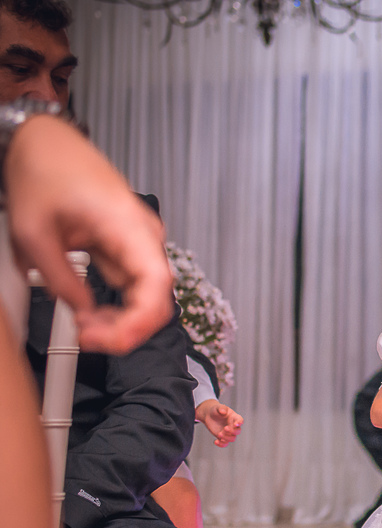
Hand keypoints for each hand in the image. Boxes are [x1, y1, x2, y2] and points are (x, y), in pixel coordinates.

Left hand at [5, 115, 173, 353]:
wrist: (44, 141)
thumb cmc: (44, 171)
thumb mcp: (33, 233)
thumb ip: (59, 279)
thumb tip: (82, 312)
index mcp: (128, 226)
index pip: (157, 287)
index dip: (137, 323)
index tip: (108, 340)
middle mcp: (144, 234)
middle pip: (155, 297)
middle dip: (125, 327)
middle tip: (88, 337)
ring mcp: (139, 239)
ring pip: (143, 294)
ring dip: (118, 317)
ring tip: (82, 324)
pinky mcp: (129, 243)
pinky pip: (131, 282)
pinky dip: (115, 301)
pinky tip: (89, 306)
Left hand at [196, 399, 242, 446]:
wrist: (209, 415)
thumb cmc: (215, 410)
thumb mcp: (217, 407)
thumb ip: (221, 408)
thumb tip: (223, 412)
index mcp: (234, 417)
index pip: (240, 420)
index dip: (239, 423)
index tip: (236, 424)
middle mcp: (233, 426)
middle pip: (238, 431)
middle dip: (232, 431)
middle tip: (225, 428)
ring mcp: (228, 432)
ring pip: (232, 438)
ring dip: (226, 438)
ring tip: (219, 434)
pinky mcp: (223, 437)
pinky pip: (225, 443)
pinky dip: (222, 444)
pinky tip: (216, 441)